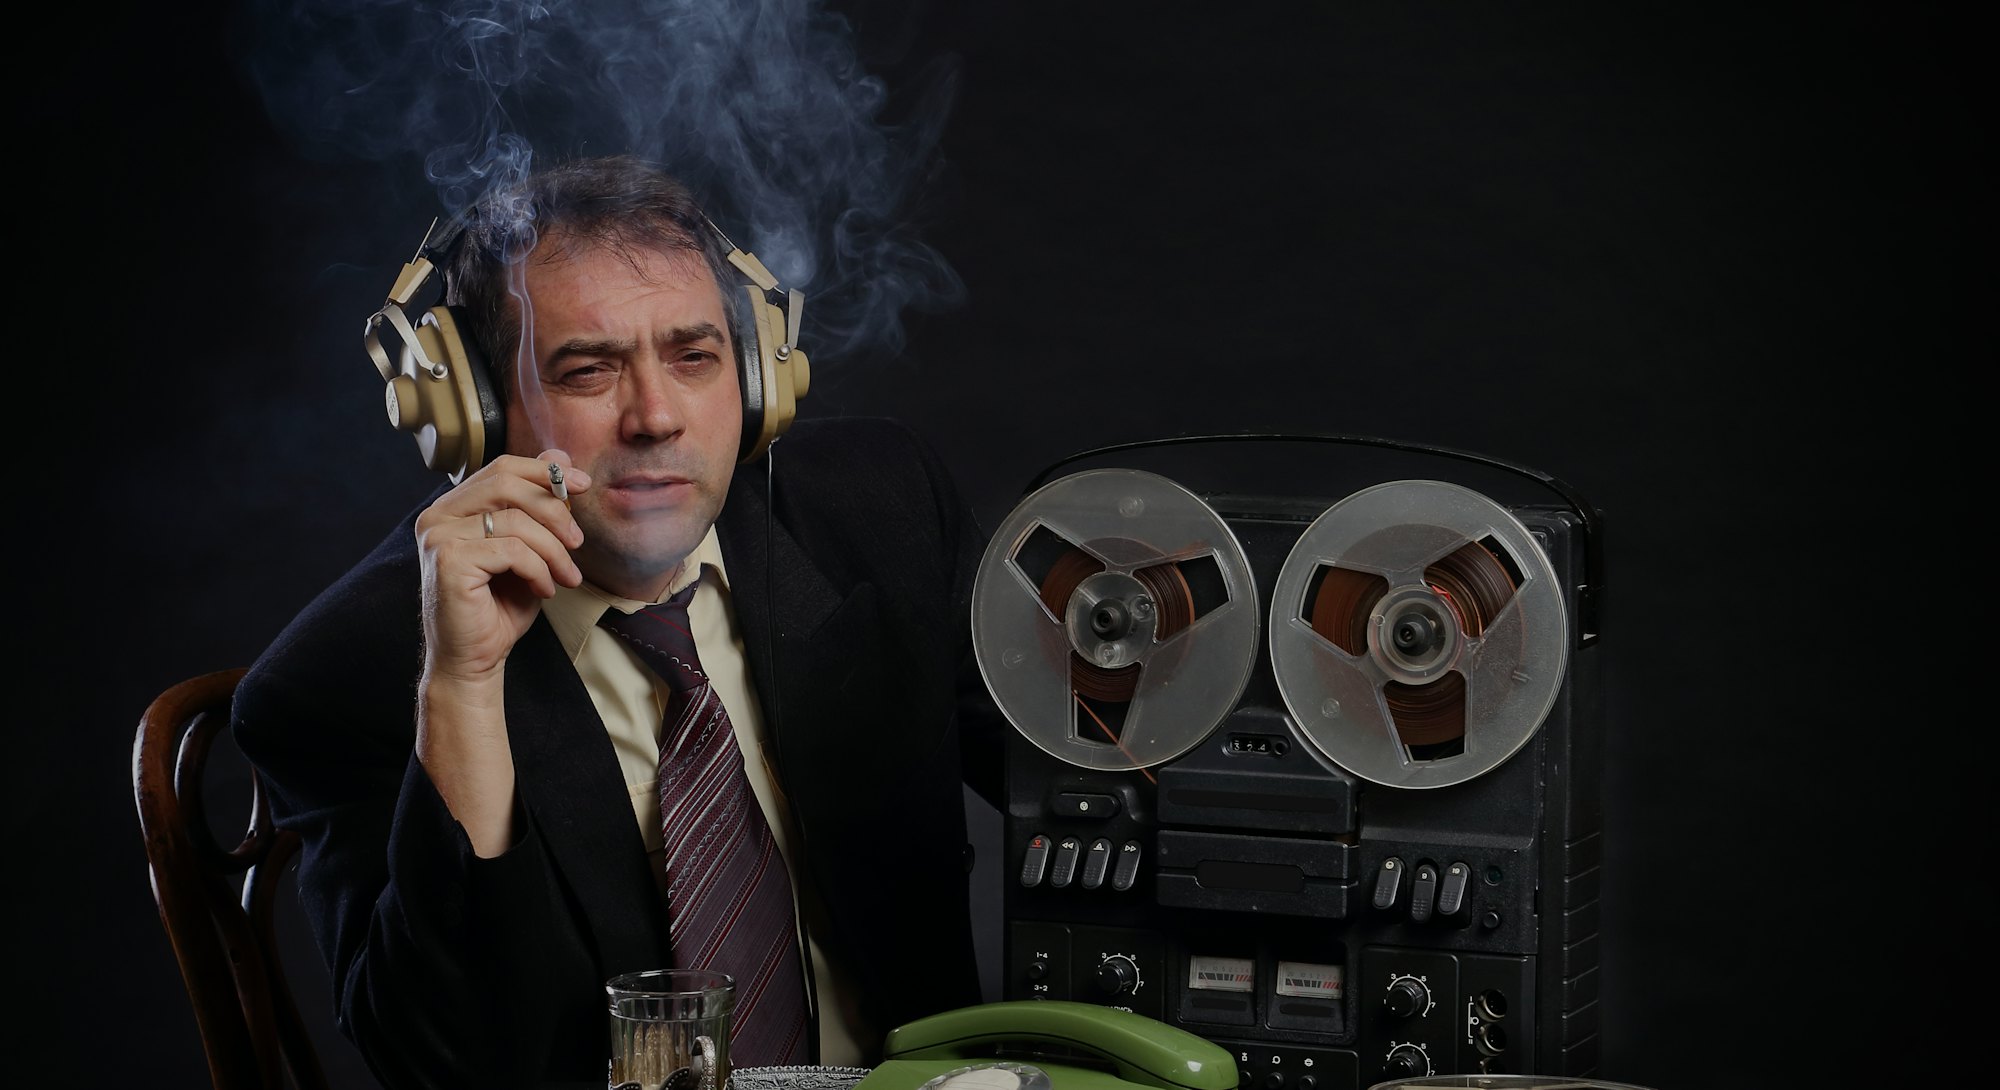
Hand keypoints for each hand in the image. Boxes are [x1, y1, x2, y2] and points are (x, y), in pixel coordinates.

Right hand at [414, 450, 592, 686]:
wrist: (475, 659)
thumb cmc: (500, 606)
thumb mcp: (529, 547)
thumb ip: (537, 504)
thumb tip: (557, 455)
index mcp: (453, 507)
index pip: (502, 469)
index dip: (545, 472)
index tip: (582, 485)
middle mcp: (437, 516)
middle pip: (508, 484)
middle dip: (554, 510)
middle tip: (578, 541)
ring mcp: (438, 537)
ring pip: (516, 521)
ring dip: (554, 550)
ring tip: (566, 575)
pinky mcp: (448, 561)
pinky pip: (512, 550)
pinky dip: (539, 570)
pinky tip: (545, 589)